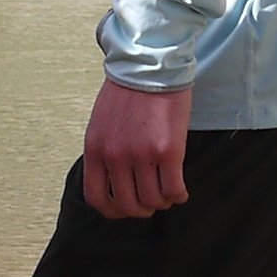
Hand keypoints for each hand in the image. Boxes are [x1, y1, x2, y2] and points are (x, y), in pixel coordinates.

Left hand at [78, 79, 194, 218]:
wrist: (150, 65)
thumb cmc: (128, 91)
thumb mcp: (101, 123)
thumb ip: (105, 151)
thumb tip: (113, 179)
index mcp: (96, 150)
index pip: (96, 198)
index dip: (112, 211)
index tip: (124, 209)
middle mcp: (116, 157)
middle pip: (128, 205)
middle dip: (142, 210)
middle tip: (152, 202)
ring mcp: (141, 155)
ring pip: (153, 201)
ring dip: (162, 202)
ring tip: (168, 193)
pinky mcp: (168, 151)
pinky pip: (174, 189)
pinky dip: (179, 195)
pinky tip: (181, 190)